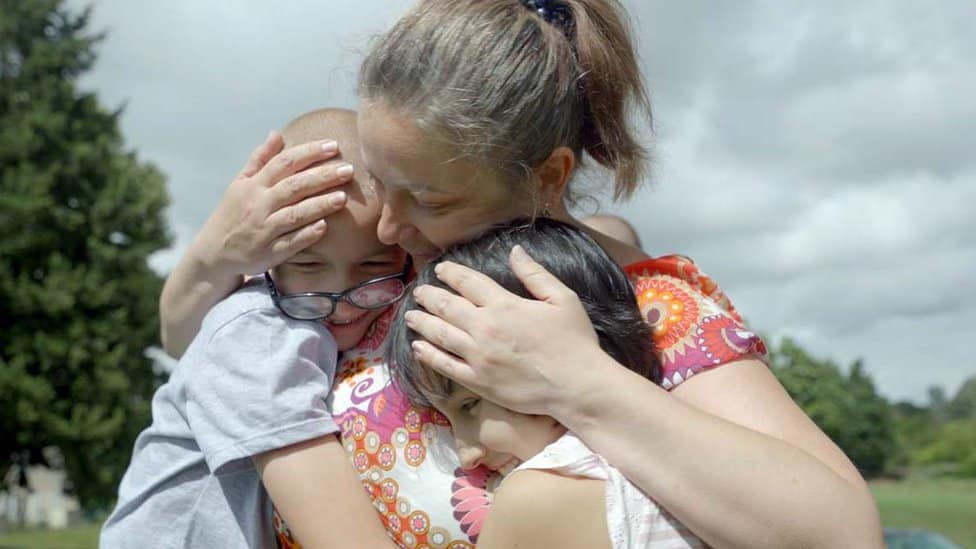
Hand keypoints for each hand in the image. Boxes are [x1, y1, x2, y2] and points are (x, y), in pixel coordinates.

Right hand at [190, 131, 354, 276]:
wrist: (214, 252)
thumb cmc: (234, 213)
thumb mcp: (240, 183)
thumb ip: (260, 159)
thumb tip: (277, 133)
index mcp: (253, 185)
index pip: (284, 163)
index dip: (309, 153)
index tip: (333, 145)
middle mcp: (258, 206)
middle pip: (294, 187)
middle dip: (322, 177)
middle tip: (349, 169)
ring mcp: (263, 230)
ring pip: (294, 215)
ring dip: (319, 205)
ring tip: (343, 197)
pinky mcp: (268, 253)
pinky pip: (290, 243)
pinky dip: (306, 235)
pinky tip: (324, 227)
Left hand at [405, 245, 608, 415]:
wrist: (577, 386)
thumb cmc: (575, 341)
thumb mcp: (562, 299)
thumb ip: (535, 274)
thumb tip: (515, 250)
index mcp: (504, 305)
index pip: (468, 283)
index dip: (451, 273)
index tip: (440, 269)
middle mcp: (485, 328)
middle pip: (447, 307)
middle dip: (429, 296)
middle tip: (418, 292)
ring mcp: (478, 357)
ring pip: (440, 334)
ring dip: (422, 323)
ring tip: (410, 316)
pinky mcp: (478, 382)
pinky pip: (446, 366)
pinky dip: (428, 355)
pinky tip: (418, 347)